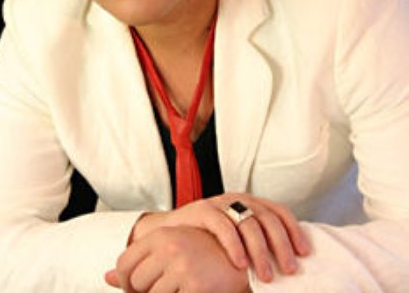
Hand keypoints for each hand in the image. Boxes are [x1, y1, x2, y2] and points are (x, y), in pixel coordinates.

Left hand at [105, 225, 249, 292]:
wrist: (244, 261)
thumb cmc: (202, 256)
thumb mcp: (170, 251)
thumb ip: (139, 263)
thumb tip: (106, 277)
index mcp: (160, 235)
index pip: (124, 263)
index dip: (127, 283)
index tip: (141, 289)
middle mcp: (168, 246)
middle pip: (136, 283)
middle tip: (168, 290)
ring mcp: (181, 265)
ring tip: (184, 288)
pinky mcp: (195, 285)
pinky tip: (194, 291)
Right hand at [128, 193, 309, 282]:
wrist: (170, 232)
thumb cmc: (208, 240)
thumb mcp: (236, 238)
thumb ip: (256, 244)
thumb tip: (285, 266)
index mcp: (250, 203)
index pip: (278, 211)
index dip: (293, 230)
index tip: (304, 253)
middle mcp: (238, 199)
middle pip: (267, 218)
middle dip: (281, 245)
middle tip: (290, 270)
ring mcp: (220, 203)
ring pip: (248, 222)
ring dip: (260, 251)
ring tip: (266, 275)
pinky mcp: (203, 210)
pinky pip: (223, 226)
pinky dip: (234, 245)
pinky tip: (240, 263)